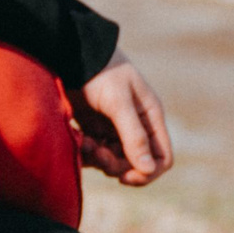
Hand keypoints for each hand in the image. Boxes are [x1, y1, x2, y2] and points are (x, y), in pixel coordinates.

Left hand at [72, 52, 173, 185]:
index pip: (162, 158)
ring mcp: (116, 130)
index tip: (125, 177)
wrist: (72, 55)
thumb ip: (133, 135)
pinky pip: (97, 155)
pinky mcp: (96, 131)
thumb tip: (148, 169)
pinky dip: (88, 153)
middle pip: (135, 165)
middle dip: (116, 165)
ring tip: (85, 141)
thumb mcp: (118, 102)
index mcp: (151, 118)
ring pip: (114, 162)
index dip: (147, 173)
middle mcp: (137, 127)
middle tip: (96, 151)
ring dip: (99, 158)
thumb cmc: (100, 73)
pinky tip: (79, 139)